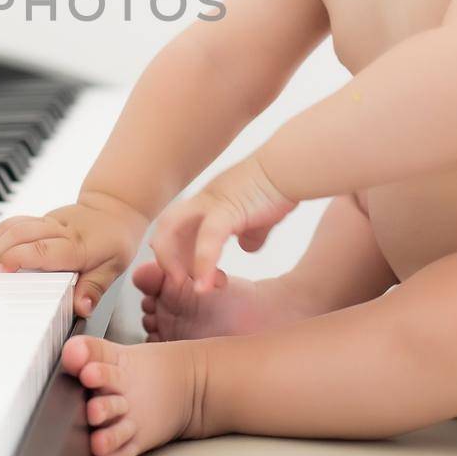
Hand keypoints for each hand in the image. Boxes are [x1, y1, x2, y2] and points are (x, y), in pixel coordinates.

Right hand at [0, 191, 147, 317]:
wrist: (114, 208)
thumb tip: (81, 307)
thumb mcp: (113, 268)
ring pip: (13, 226)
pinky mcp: (37, 220)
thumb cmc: (113, 240)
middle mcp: (58, 230)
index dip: (18, 258)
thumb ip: (94, 288)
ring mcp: (45, 222)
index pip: (43, 249)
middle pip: (21, 235)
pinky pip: (11, 223)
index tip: (0, 272)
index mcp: (76, 245)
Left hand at [149, 156, 295, 293]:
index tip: (191, 275)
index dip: (177, 253)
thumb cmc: (279, 187)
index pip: (176, 228)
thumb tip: (247, 246)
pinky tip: (207, 284)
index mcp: (208, 201)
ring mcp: (211, 201)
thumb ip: (250, 232)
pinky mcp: (228, 208)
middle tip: (181, 283)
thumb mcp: (259, 216)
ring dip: (176, 263)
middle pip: (164, 227)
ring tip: (194, 288)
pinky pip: (208, 238)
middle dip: (167, 259)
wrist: (292, 167)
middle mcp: (202, 199)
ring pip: (173, 230)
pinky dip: (204, 264)